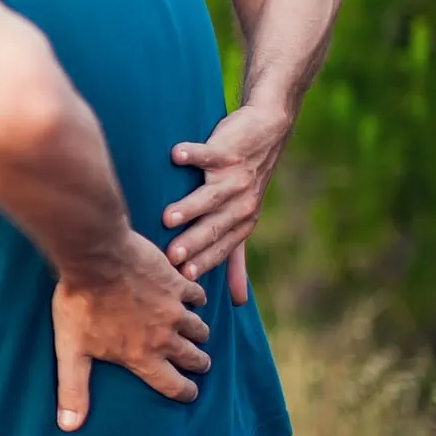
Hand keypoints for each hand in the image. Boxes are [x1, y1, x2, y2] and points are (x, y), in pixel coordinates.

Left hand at [53, 230, 212, 431]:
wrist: (95, 256)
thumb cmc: (81, 303)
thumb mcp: (72, 350)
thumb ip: (73, 389)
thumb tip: (68, 426)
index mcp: (143, 357)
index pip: (175, 386)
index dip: (185, 392)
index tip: (189, 392)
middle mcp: (165, 337)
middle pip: (194, 358)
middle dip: (197, 363)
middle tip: (197, 363)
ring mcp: (174, 309)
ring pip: (200, 329)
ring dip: (198, 333)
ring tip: (194, 333)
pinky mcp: (177, 283)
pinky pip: (198, 295)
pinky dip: (196, 299)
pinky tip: (188, 297)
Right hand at [163, 104, 292, 304]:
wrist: (268, 133)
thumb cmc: (247, 181)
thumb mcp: (244, 222)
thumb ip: (237, 261)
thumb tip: (239, 303)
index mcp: (241, 224)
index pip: (220, 247)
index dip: (204, 262)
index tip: (183, 279)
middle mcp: (240, 203)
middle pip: (214, 226)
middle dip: (194, 242)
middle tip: (171, 257)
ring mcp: (234, 177)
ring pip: (211, 195)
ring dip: (190, 206)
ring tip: (168, 217)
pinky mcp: (228, 151)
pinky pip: (210, 154)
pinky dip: (194, 154)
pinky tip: (176, 156)